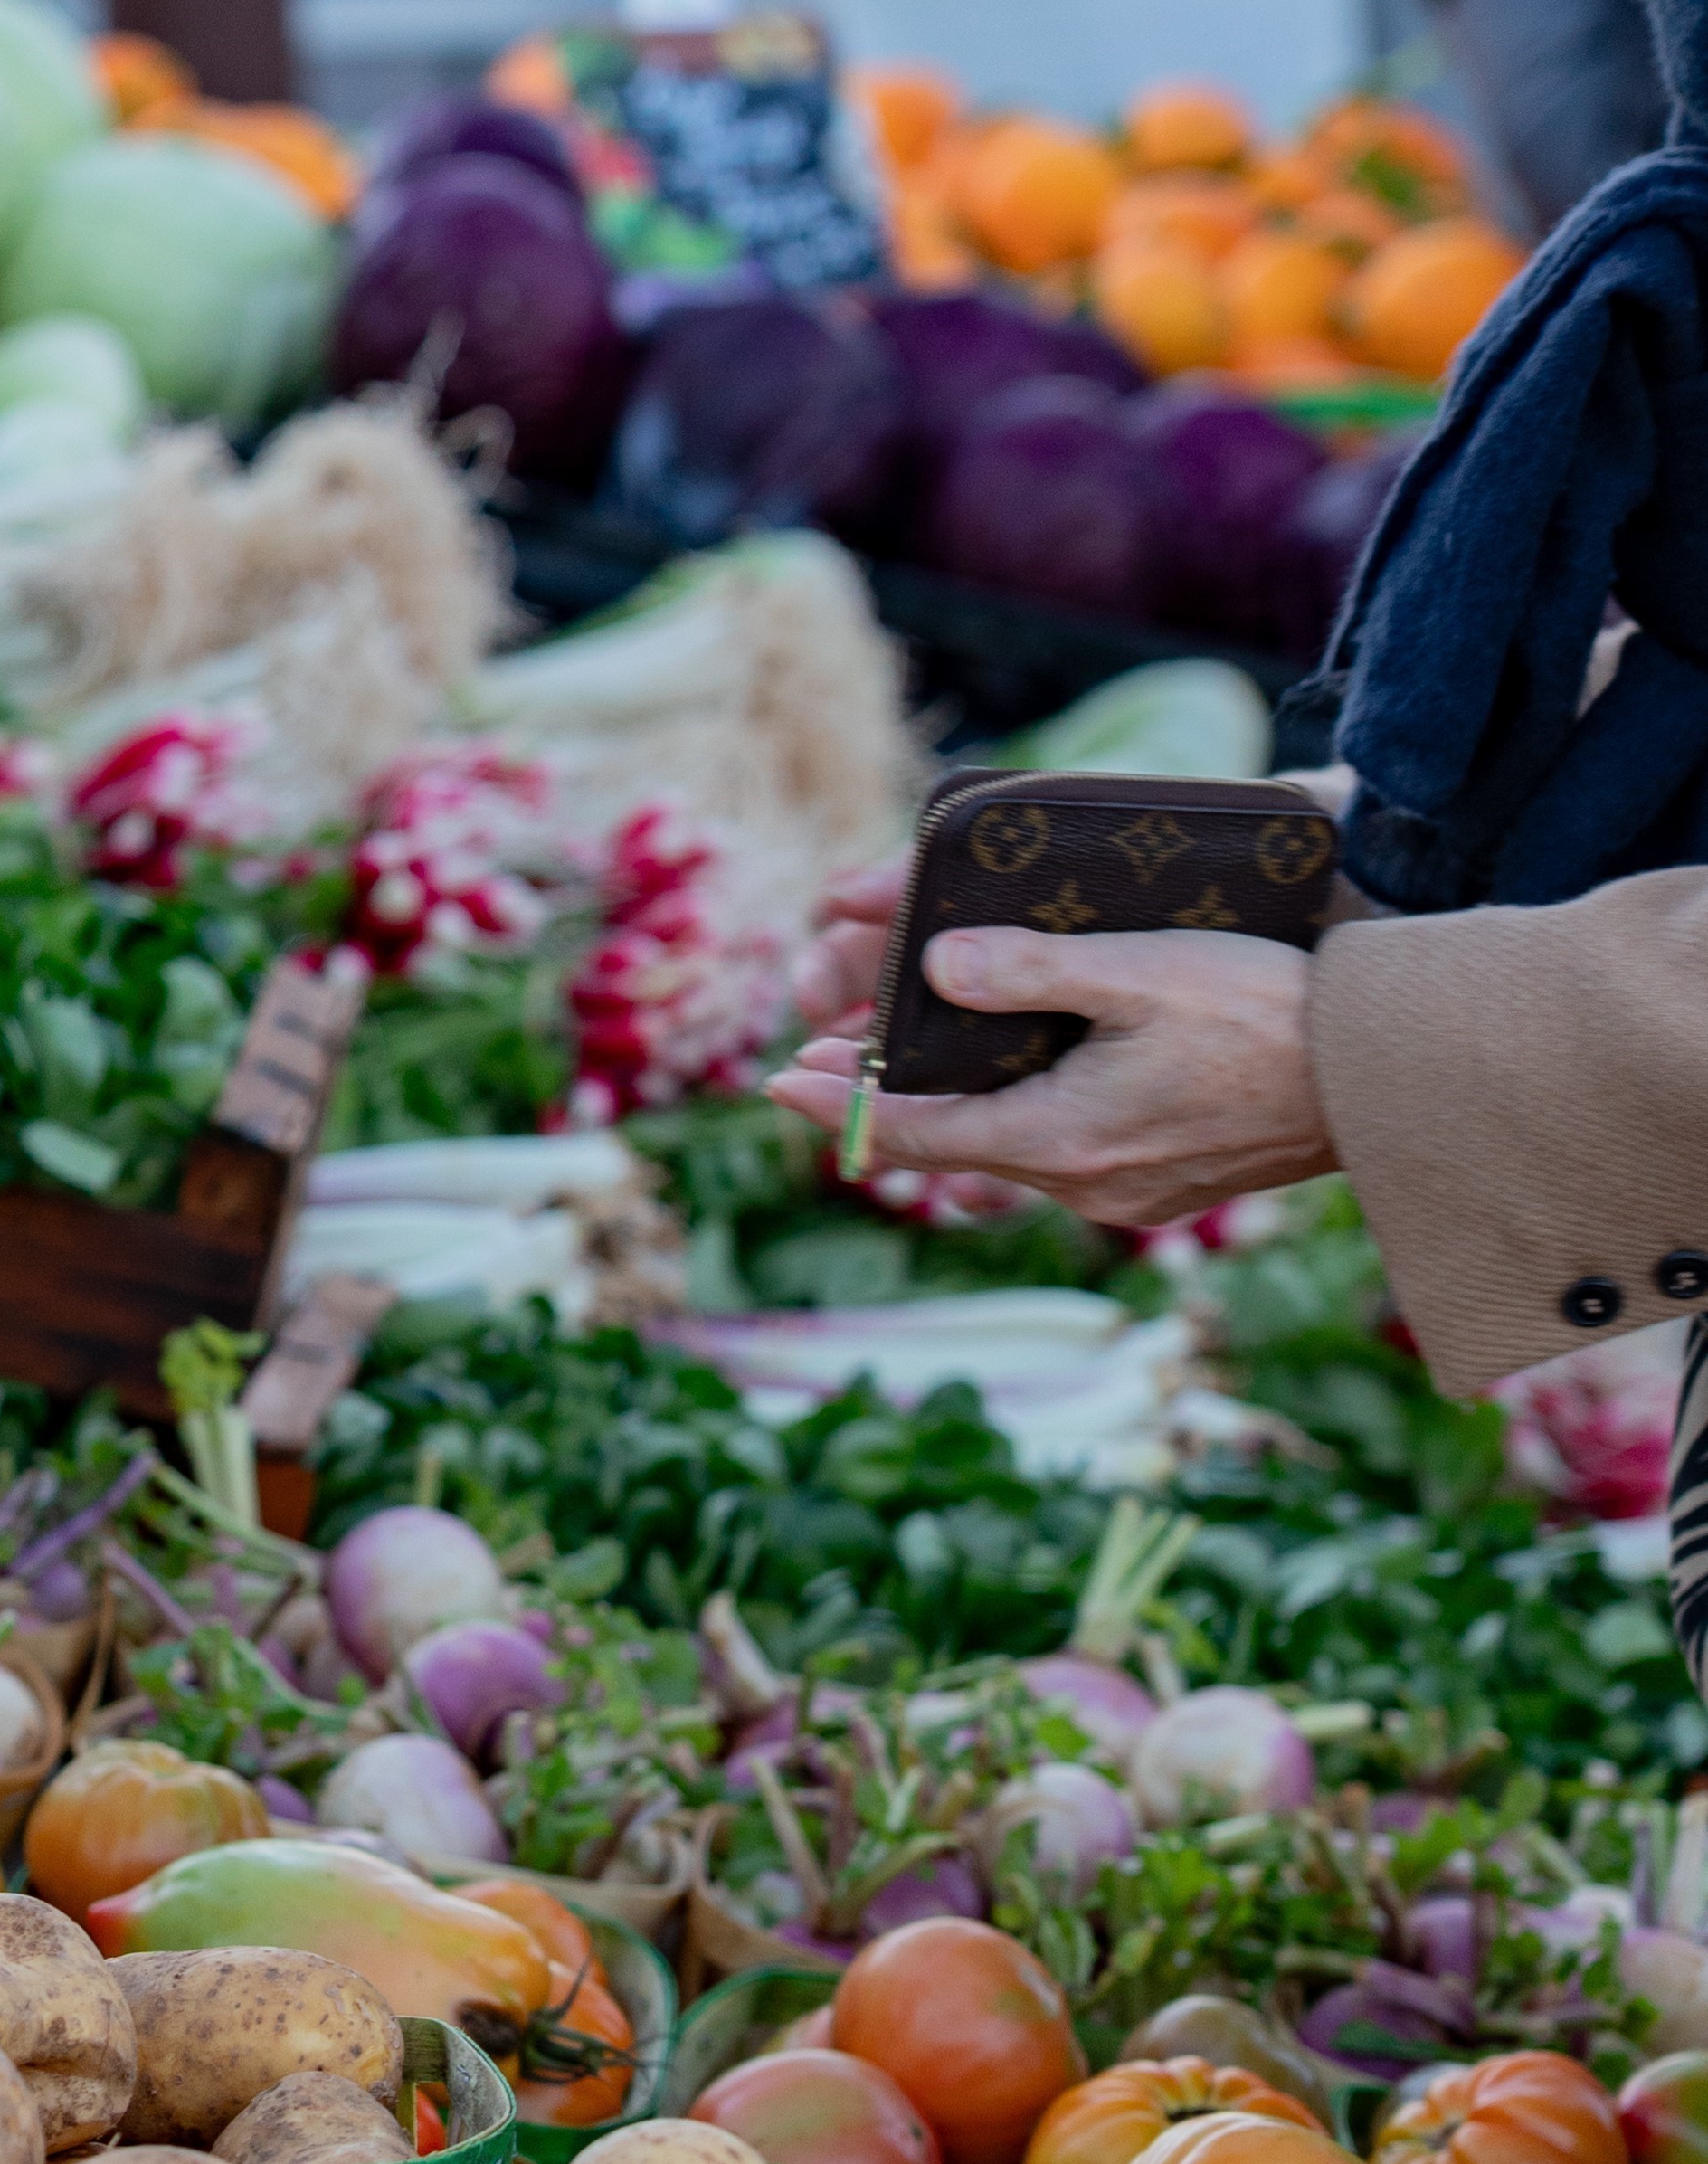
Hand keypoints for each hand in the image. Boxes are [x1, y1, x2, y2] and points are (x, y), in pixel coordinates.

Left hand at [767, 916, 1334, 1235]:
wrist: (1385, 1081)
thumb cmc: (1267, 1014)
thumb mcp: (1139, 973)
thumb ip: (1031, 969)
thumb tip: (936, 966)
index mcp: (1061, 1139)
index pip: (917, 1134)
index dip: (842, 1107)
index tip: (779, 1079)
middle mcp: (1086, 1186)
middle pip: (955, 1150)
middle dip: (887, 1105)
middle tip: (827, 1062)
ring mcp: (1129, 1197)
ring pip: (1010, 1156)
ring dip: (954, 1115)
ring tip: (904, 1068)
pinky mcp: (1167, 1188)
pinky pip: (1065, 1159)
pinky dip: (1018, 1121)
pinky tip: (1016, 1085)